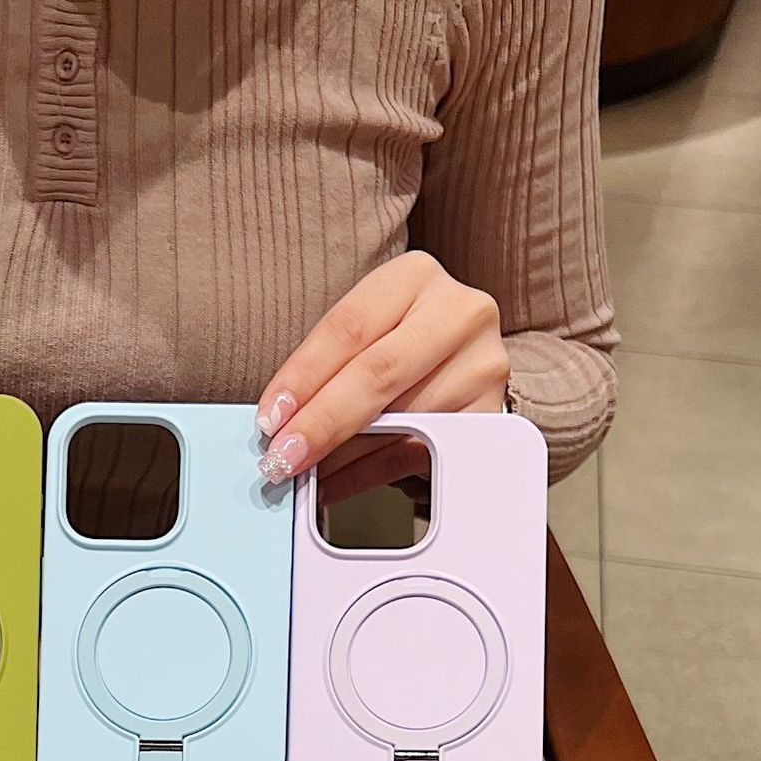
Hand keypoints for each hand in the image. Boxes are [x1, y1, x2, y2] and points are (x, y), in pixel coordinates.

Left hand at [255, 252, 508, 481]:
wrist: (460, 371)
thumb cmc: (396, 351)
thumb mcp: (362, 341)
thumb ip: (326, 372)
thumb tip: (278, 427)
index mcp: (415, 277)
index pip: (348, 327)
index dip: (303, 377)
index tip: (270, 417)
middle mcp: (458, 311)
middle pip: (377, 372)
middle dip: (321, 422)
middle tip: (281, 457)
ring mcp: (482, 364)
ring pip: (396, 420)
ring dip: (340, 457)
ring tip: (304, 474)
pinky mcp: (490, 415)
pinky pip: (418, 452)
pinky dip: (367, 474)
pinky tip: (335, 483)